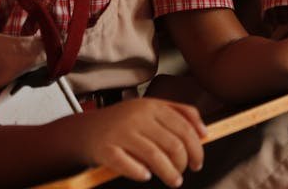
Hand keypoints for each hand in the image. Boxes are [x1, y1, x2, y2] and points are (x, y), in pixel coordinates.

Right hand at [72, 98, 205, 186]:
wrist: (83, 130)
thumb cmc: (122, 122)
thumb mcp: (151, 109)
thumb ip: (180, 114)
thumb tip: (204, 132)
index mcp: (152, 106)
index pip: (184, 127)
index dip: (196, 148)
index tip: (198, 161)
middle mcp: (138, 117)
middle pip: (172, 144)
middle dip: (184, 163)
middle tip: (185, 172)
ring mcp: (121, 133)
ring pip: (155, 156)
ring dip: (169, 173)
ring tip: (174, 181)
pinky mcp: (105, 149)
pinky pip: (128, 165)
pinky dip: (140, 173)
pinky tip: (146, 176)